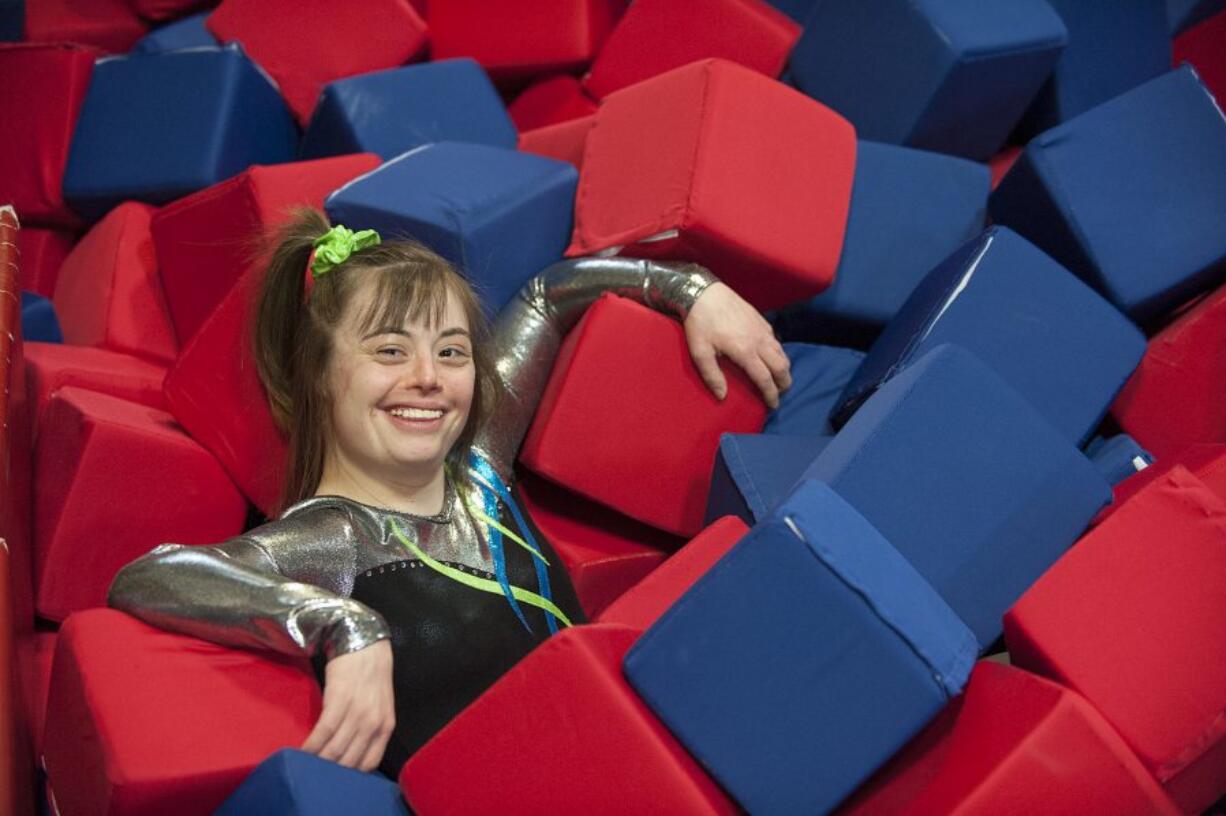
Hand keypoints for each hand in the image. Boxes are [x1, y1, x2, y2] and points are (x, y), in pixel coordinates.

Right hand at [301, 639, 394, 771]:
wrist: (363, 643)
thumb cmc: (371, 674)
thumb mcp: (381, 704)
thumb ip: (370, 727)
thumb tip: (351, 751)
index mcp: (386, 725)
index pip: (369, 763)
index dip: (350, 775)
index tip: (336, 776)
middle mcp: (373, 722)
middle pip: (350, 761)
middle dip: (332, 772)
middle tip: (316, 774)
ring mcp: (357, 712)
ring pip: (335, 749)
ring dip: (318, 762)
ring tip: (305, 767)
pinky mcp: (339, 700)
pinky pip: (323, 731)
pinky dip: (311, 745)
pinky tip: (302, 751)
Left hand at [684, 282, 791, 408]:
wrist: (703, 292)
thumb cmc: (699, 323)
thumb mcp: (700, 351)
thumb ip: (712, 375)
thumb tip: (722, 396)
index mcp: (745, 351)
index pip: (764, 378)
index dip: (771, 394)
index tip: (772, 405)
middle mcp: (758, 341)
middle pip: (781, 366)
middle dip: (784, 383)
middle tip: (780, 393)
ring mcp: (761, 329)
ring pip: (781, 352)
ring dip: (784, 368)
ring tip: (780, 378)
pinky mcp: (760, 319)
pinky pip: (775, 340)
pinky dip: (779, 352)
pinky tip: (772, 356)